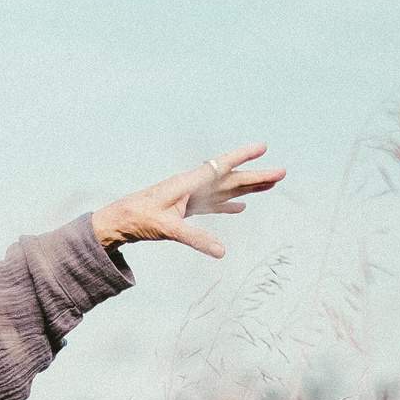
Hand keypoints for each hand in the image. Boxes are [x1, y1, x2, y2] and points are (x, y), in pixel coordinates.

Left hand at [91, 144, 285, 257]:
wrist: (116, 222)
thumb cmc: (138, 218)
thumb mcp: (167, 228)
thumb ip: (195, 238)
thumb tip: (222, 252)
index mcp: (189, 183)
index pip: (220, 166)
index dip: (242, 157)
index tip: (263, 147)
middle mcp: (192, 187)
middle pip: (230, 179)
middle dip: (256, 176)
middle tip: (282, 172)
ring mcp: (189, 198)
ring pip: (224, 190)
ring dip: (247, 188)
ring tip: (270, 185)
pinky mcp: (184, 209)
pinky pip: (212, 205)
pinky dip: (227, 205)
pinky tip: (240, 207)